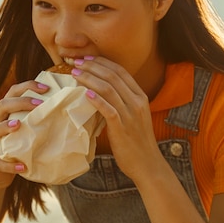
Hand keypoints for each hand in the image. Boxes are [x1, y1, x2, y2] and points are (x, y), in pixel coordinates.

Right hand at [0, 80, 48, 188]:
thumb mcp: (25, 130)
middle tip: (40, 104)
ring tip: (19, 125)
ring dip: (5, 126)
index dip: (28, 86)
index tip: (46, 88)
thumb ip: (35, 118)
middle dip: (21, 103)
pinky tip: (22, 167)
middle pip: (2, 105)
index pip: (12, 92)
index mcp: (3, 113)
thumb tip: (64, 108)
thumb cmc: (17, 147)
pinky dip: (10, 165)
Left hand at [71, 57, 162, 180]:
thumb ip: (122, 102)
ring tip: (75, 74)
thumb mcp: (134, 116)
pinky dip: (96, 100)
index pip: (120, 71)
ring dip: (90, 79)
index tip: (86, 58)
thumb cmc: (137, 141)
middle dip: (92, 66)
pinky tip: (85, 93)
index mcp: (140, 96)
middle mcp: (137, 102)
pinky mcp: (122, 127)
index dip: (102, 62)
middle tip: (76, 62)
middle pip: (113, 76)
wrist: (148, 164)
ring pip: (109, 89)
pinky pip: (108, 109)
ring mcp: (130, 114)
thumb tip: (100, 92)